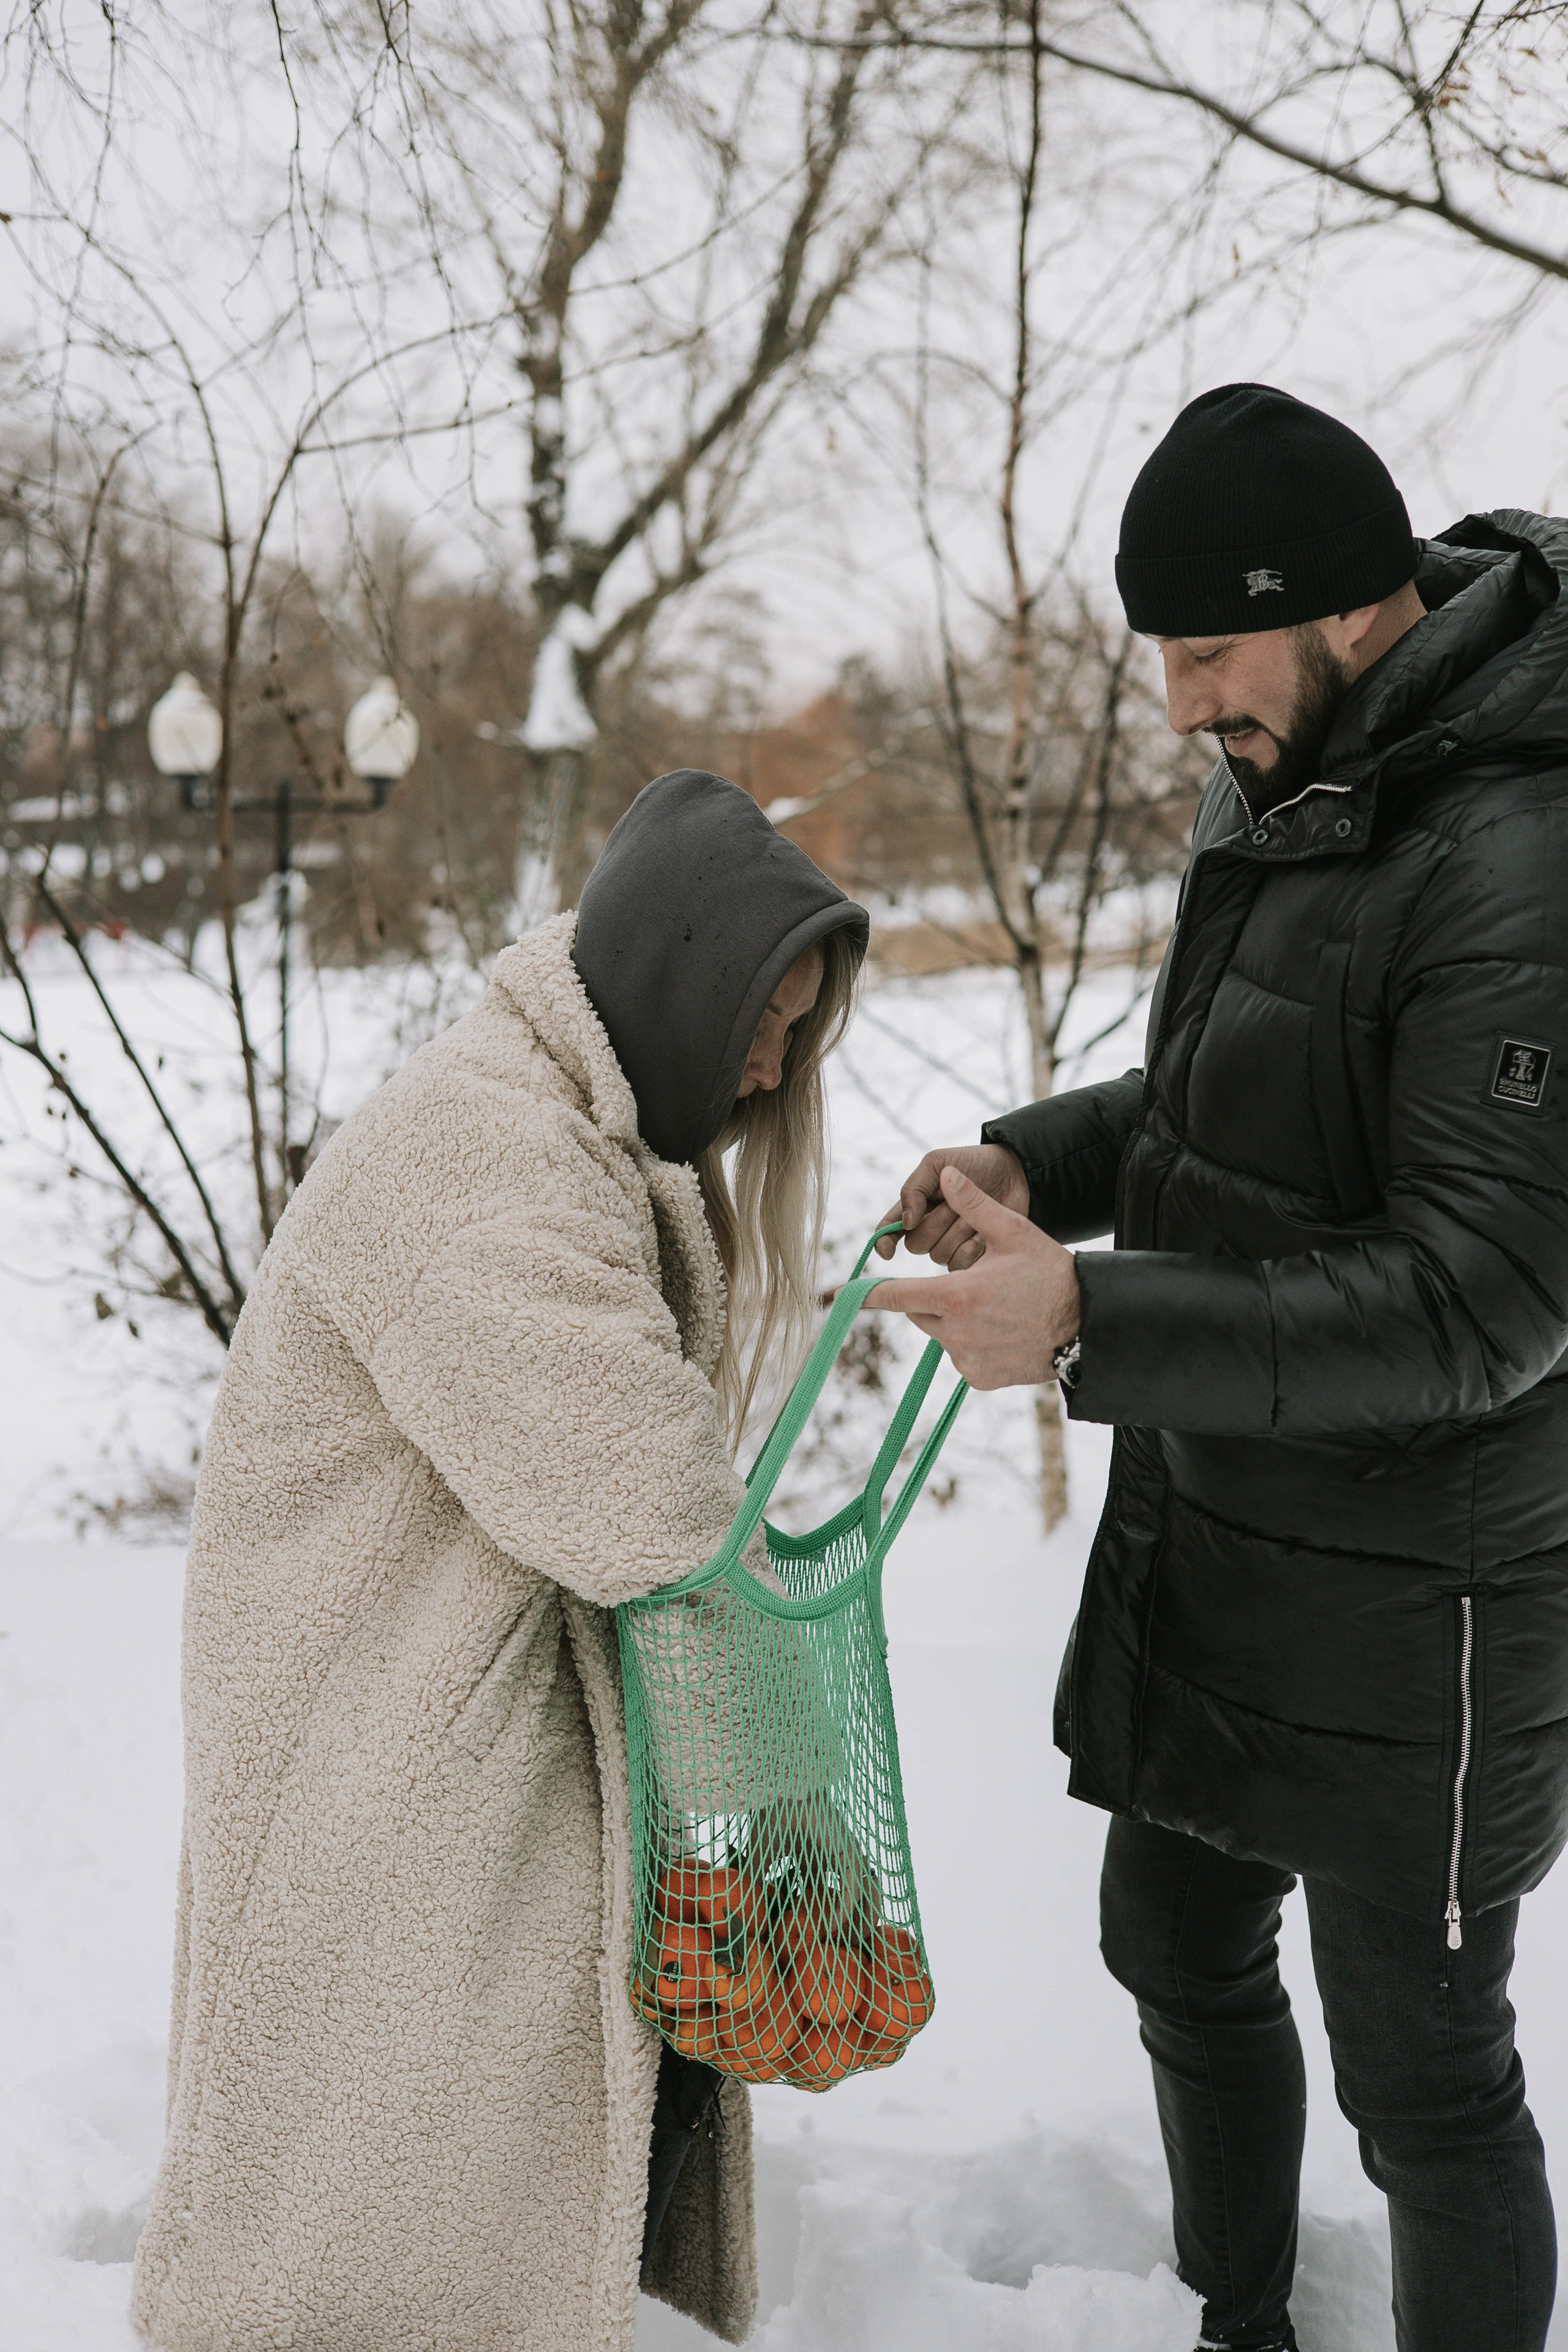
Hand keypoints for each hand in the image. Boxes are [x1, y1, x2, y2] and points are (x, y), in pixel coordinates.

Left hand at [866, 1166, 1078, 1390]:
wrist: (1089, 1326)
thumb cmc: (1052, 1275)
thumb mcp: (1014, 1233)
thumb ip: (974, 1206)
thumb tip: (947, 1175)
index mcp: (956, 1296)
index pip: (894, 1295)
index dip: (867, 1293)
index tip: (841, 1294)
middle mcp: (955, 1334)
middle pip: (919, 1310)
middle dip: (932, 1296)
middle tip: (972, 1283)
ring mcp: (966, 1359)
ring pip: (940, 1332)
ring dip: (953, 1319)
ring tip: (996, 1307)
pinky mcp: (979, 1378)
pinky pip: (961, 1355)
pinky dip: (972, 1343)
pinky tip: (1003, 1331)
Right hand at [874, 1142, 1027, 1269]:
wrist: (1014, 1173)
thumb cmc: (973, 1164)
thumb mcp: (937, 1164)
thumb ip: (914, 1189)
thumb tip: (905, 1224)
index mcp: (915, 1207)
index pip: (889, 1230)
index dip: (884, 1242)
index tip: (888, 1251)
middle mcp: (929, 1229)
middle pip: (916, 1244)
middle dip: (936, 1223)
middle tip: (955, 1203)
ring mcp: (951, 1243)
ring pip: (939, 1255)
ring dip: (958, 1232)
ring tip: (975, 1214)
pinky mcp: (972, 1256)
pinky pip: (961, 1265)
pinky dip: (973, 1247)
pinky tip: (985, 1232)